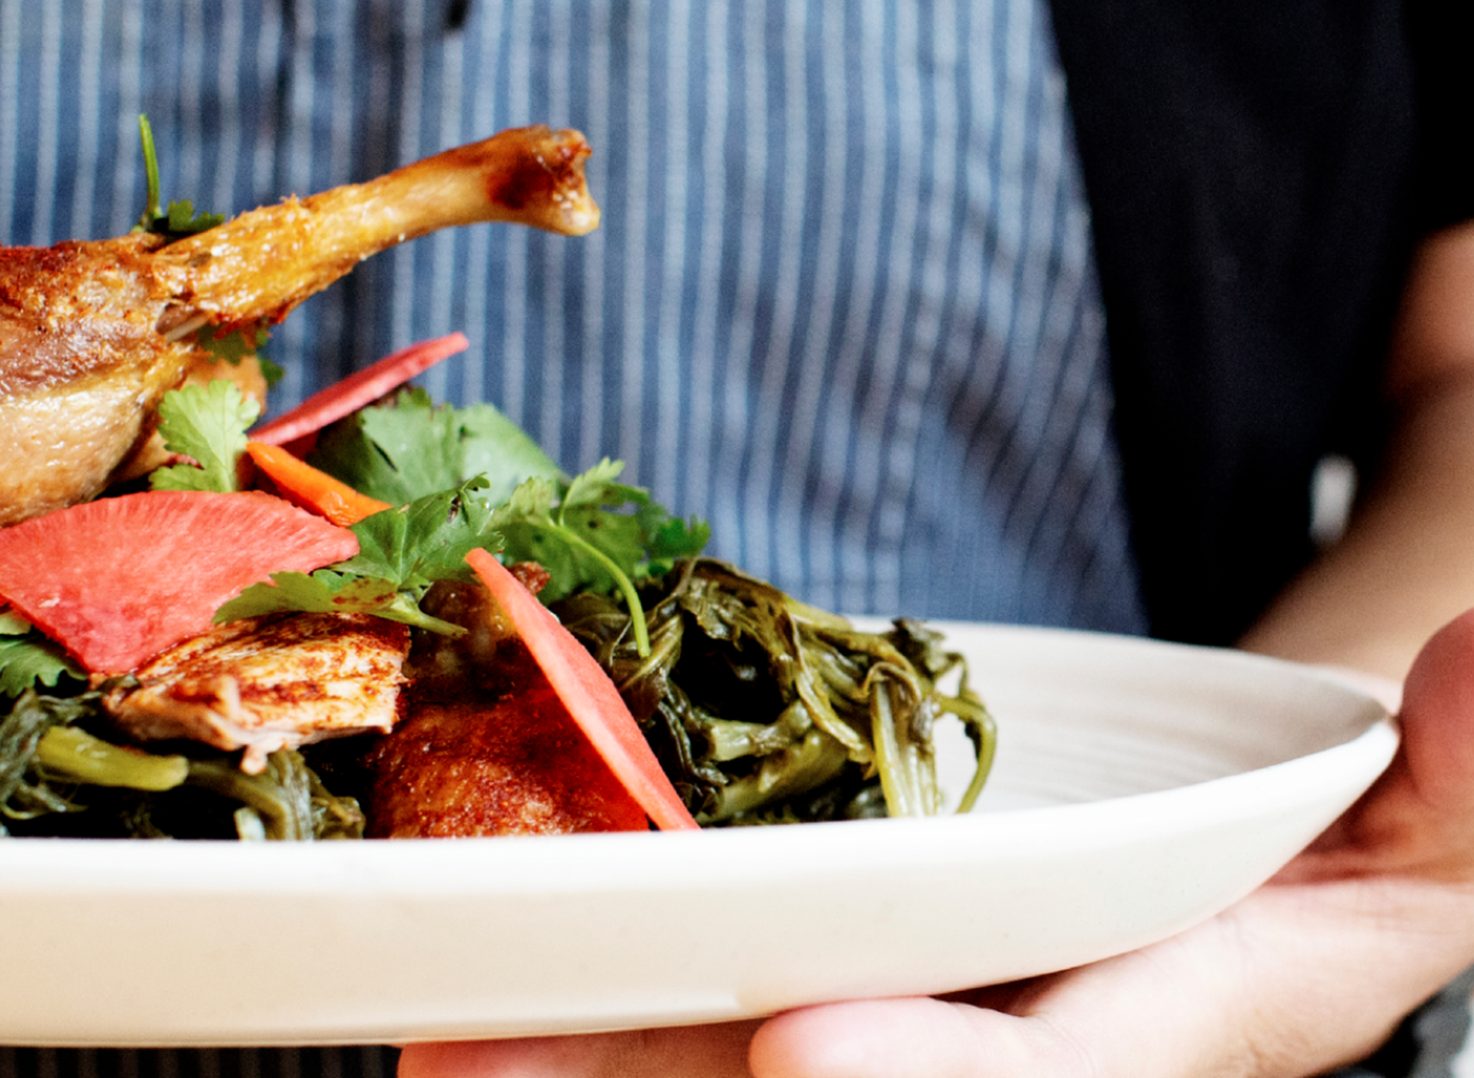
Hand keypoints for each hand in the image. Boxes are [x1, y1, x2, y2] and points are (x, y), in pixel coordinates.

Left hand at [398, 610, 1473, 1077]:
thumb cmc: (1354, 801)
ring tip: (437, 1044)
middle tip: (487, 1074)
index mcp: (1192, 1012)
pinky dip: (611, 977)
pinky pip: (723, 968)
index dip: (944, 1076)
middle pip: (845, 1072)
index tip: (809, 1049)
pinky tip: (485, 965)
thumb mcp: (1450, 791)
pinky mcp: (856, 939)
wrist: (1278, 797)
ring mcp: (928, 994)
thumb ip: (1470, 762)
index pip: (1068, 1070)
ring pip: (747, 1044)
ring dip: (596, 1052)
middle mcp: (1028, 1026)